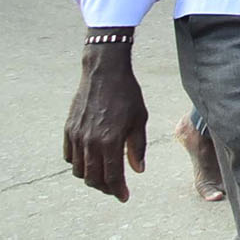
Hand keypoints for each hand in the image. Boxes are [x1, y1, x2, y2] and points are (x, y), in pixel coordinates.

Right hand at [64, 43, 146, 200]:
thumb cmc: (127, 95)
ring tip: (103, 175)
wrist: (104, 73)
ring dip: (90, 177)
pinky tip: (89, 161)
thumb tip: (138, 169)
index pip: (112, 176)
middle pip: (93, 178)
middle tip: (115, 188)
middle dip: (105, 187)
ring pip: (78, 170)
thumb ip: (138, 147)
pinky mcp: (68, 130)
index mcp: (110, 141)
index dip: (118, 190)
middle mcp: (90, 142)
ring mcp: (76, 136)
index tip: (124, 197)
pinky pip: (68, 156)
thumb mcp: (140, 120)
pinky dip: (78, 164)